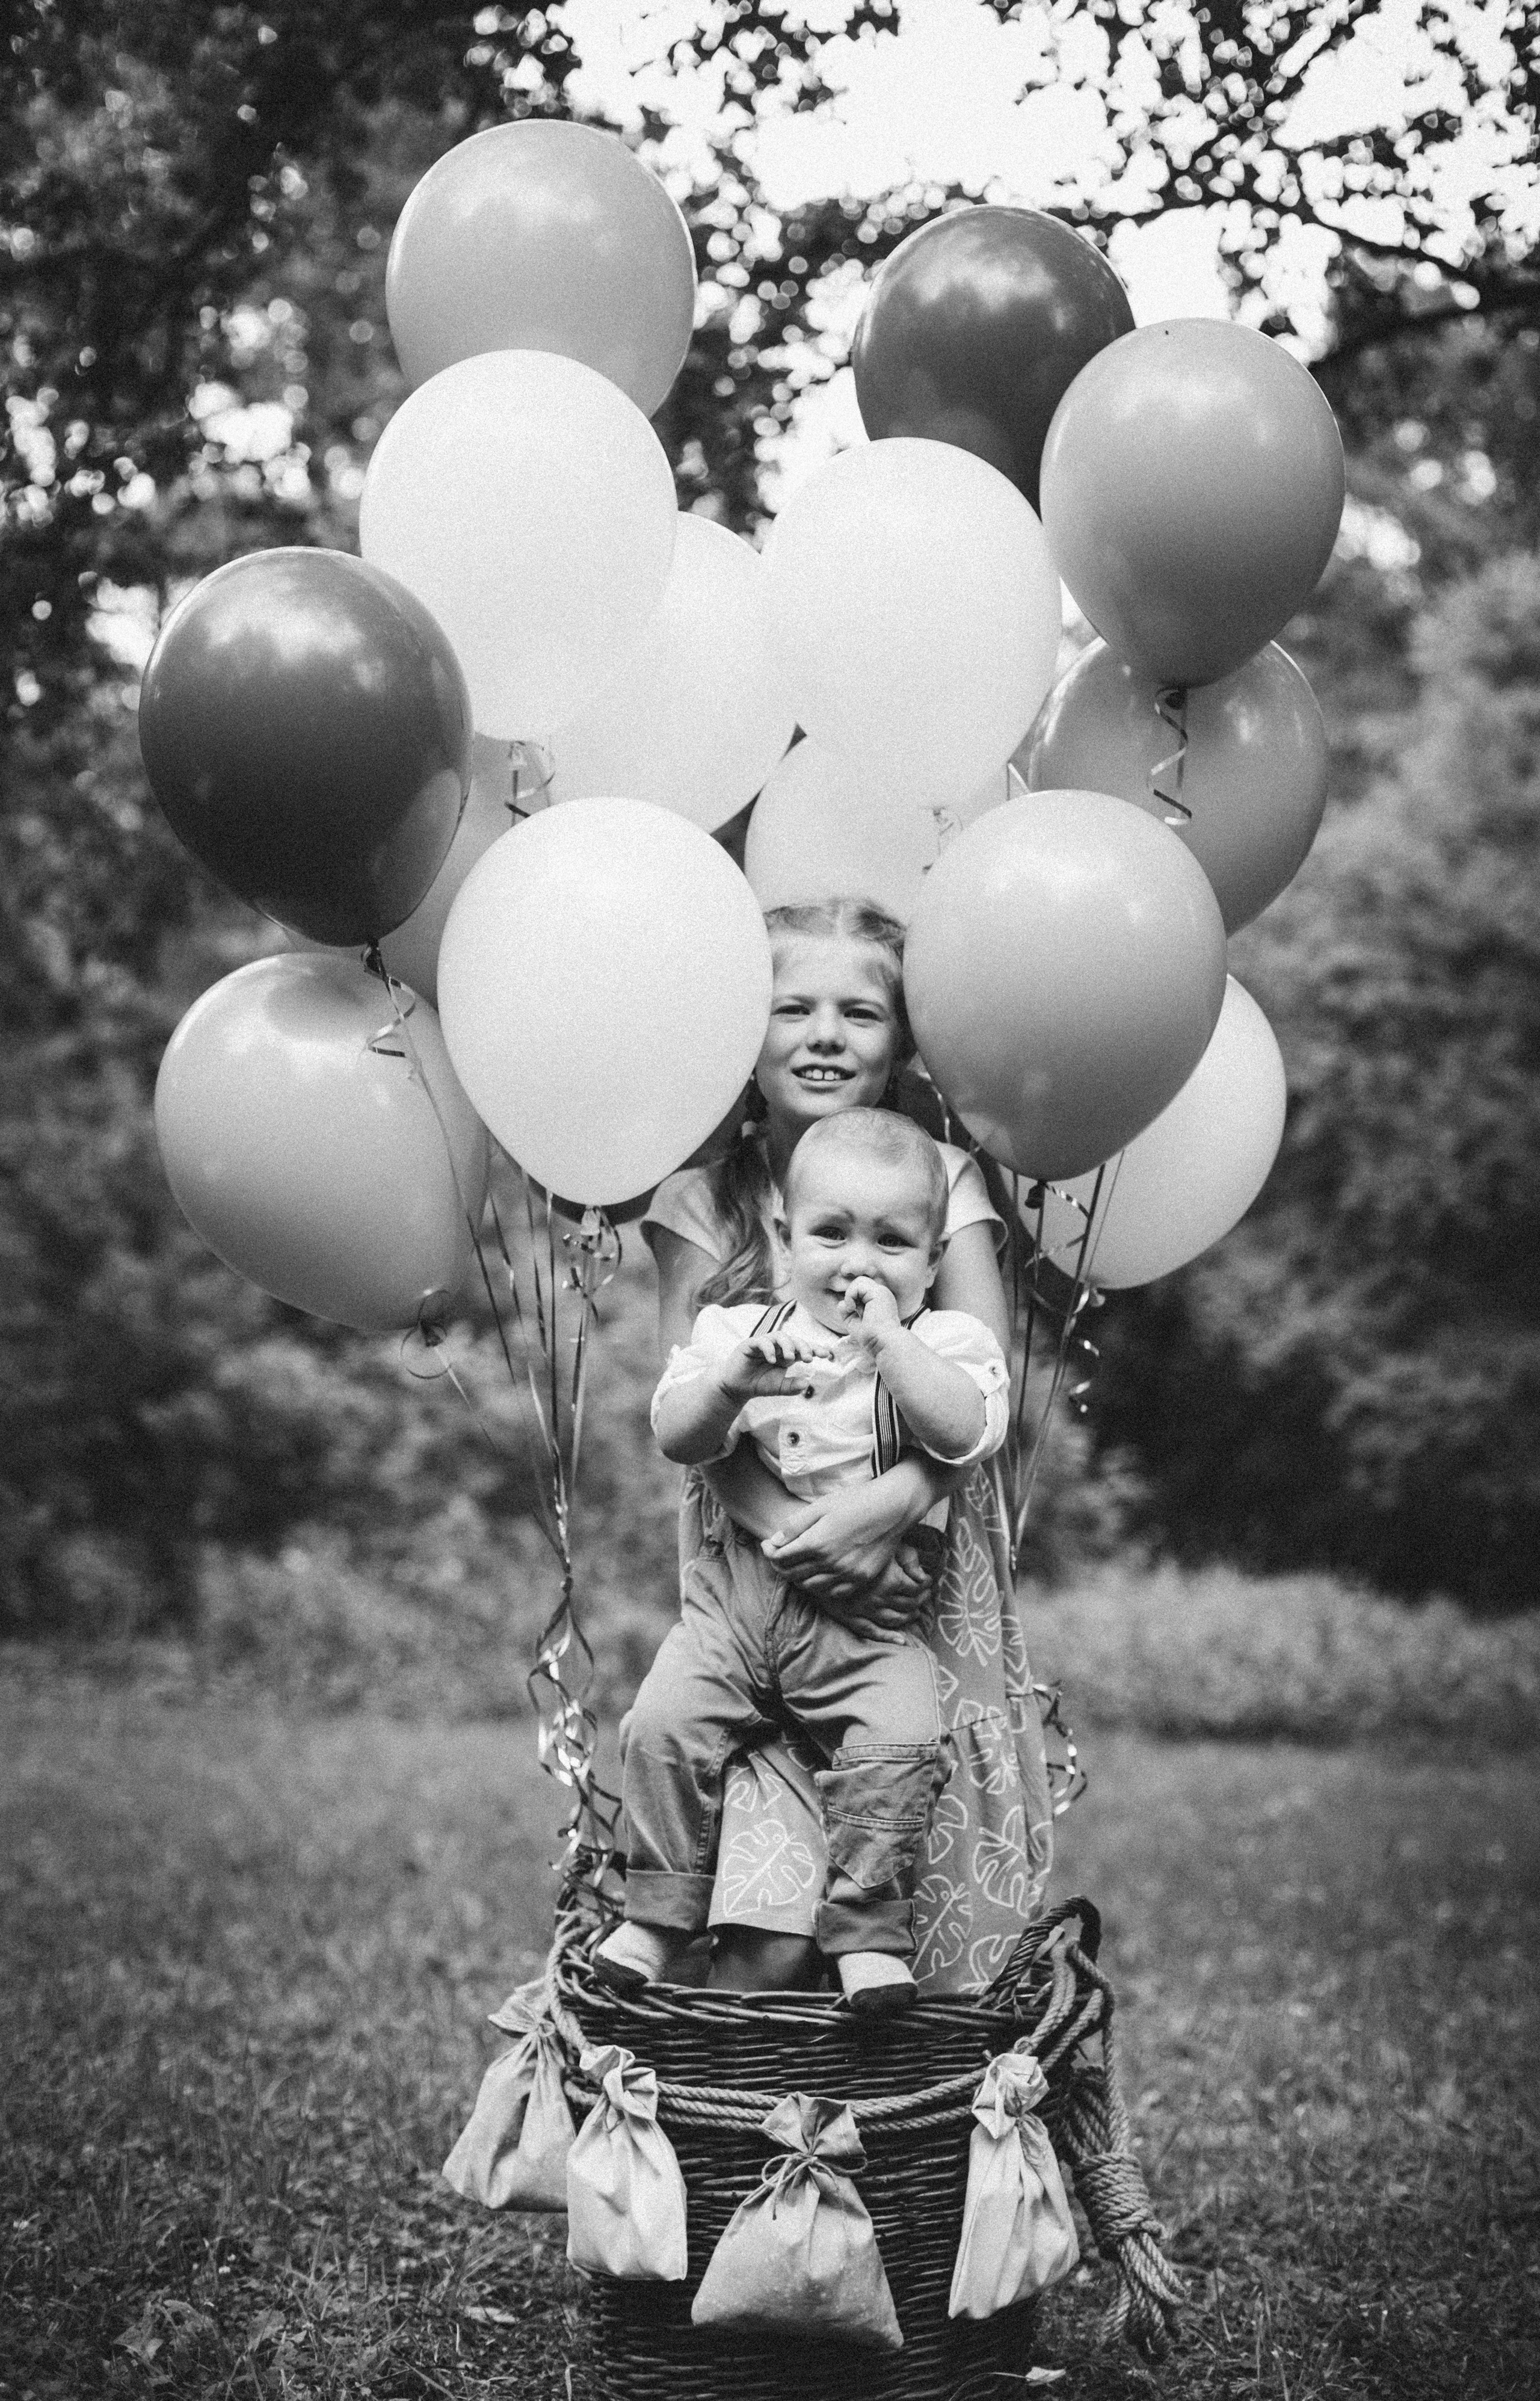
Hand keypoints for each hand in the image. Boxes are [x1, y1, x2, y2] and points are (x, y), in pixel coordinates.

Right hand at [716, 1324, 833, 1404]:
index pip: (803, 1348)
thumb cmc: (759, 1384)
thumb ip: (792, 1386)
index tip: (827, 1355)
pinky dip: (768, 1349)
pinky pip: (761, 1341)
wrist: (737, 1388)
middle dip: (803, 1346)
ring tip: (790, 1358)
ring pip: (779, 1336)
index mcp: (786, 1354)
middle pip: (793, 1339)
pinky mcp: (750, 1344)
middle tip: (808, 1358)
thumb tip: (806, 1383)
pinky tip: (772, 1360)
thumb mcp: (779, 1387)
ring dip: (787, 1345)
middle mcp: (777, 1346)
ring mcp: (763, 1343)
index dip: (815, 1348)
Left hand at [763, 1481, 938, 1622]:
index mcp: (817, 1543)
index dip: (770, 1553)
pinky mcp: (861, 1579)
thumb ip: (795, 1526)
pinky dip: (820, 1587)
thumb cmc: (855, 1501)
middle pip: (793, 1575)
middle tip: (779, 1556)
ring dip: (799, 1578)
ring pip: (811, 1587)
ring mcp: (847, 1574)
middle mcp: (830, 1563)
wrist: (892, 1508)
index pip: (782, 1558)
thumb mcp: (820, 1506)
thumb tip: (774, 1542)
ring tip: (797, 1565)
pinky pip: (833, 1593)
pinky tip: (819, 1575)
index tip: (768, 1546)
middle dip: (781, 1566)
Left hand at [838, 1276, 900, 1362]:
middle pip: (860, 1284)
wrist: (883, 1343)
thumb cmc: (872, 1338)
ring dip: (850, 1294)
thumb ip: (847, 1312)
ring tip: (851, 1308)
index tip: (852, 1313)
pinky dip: (850, 1294)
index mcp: (879, 1302)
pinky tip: (852, 1307)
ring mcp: (882, 1292)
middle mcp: (882, 1295)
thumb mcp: (854, 1324)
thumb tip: (841, 1302)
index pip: (862, 1291)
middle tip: (851, 1310)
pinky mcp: (879, 1292)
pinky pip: (858, 1283)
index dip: (853, 1299)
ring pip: (859, 1281)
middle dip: (851, 1295)